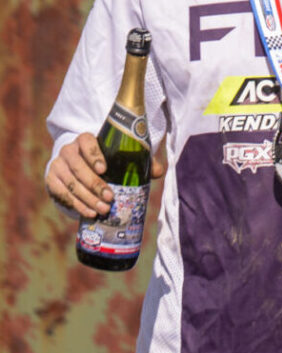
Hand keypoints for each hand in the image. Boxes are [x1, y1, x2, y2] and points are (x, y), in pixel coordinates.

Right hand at [46, 134, 168, 218]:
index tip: (104, 169)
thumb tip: (158, 171)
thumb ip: (140, 161)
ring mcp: (57, 165)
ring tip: (103, 209)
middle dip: (94, 184)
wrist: (80, 167)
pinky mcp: (51, 180)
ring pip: (70, 182)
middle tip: (109, 198)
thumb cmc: (107, 160)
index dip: (93, 154)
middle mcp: (68, 150)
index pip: (86, 142)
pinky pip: (61, 193)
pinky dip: (75, 204)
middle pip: (78, 166)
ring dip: (87, 198)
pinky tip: (88, 213)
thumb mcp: (121, 157)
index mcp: (84, 140)